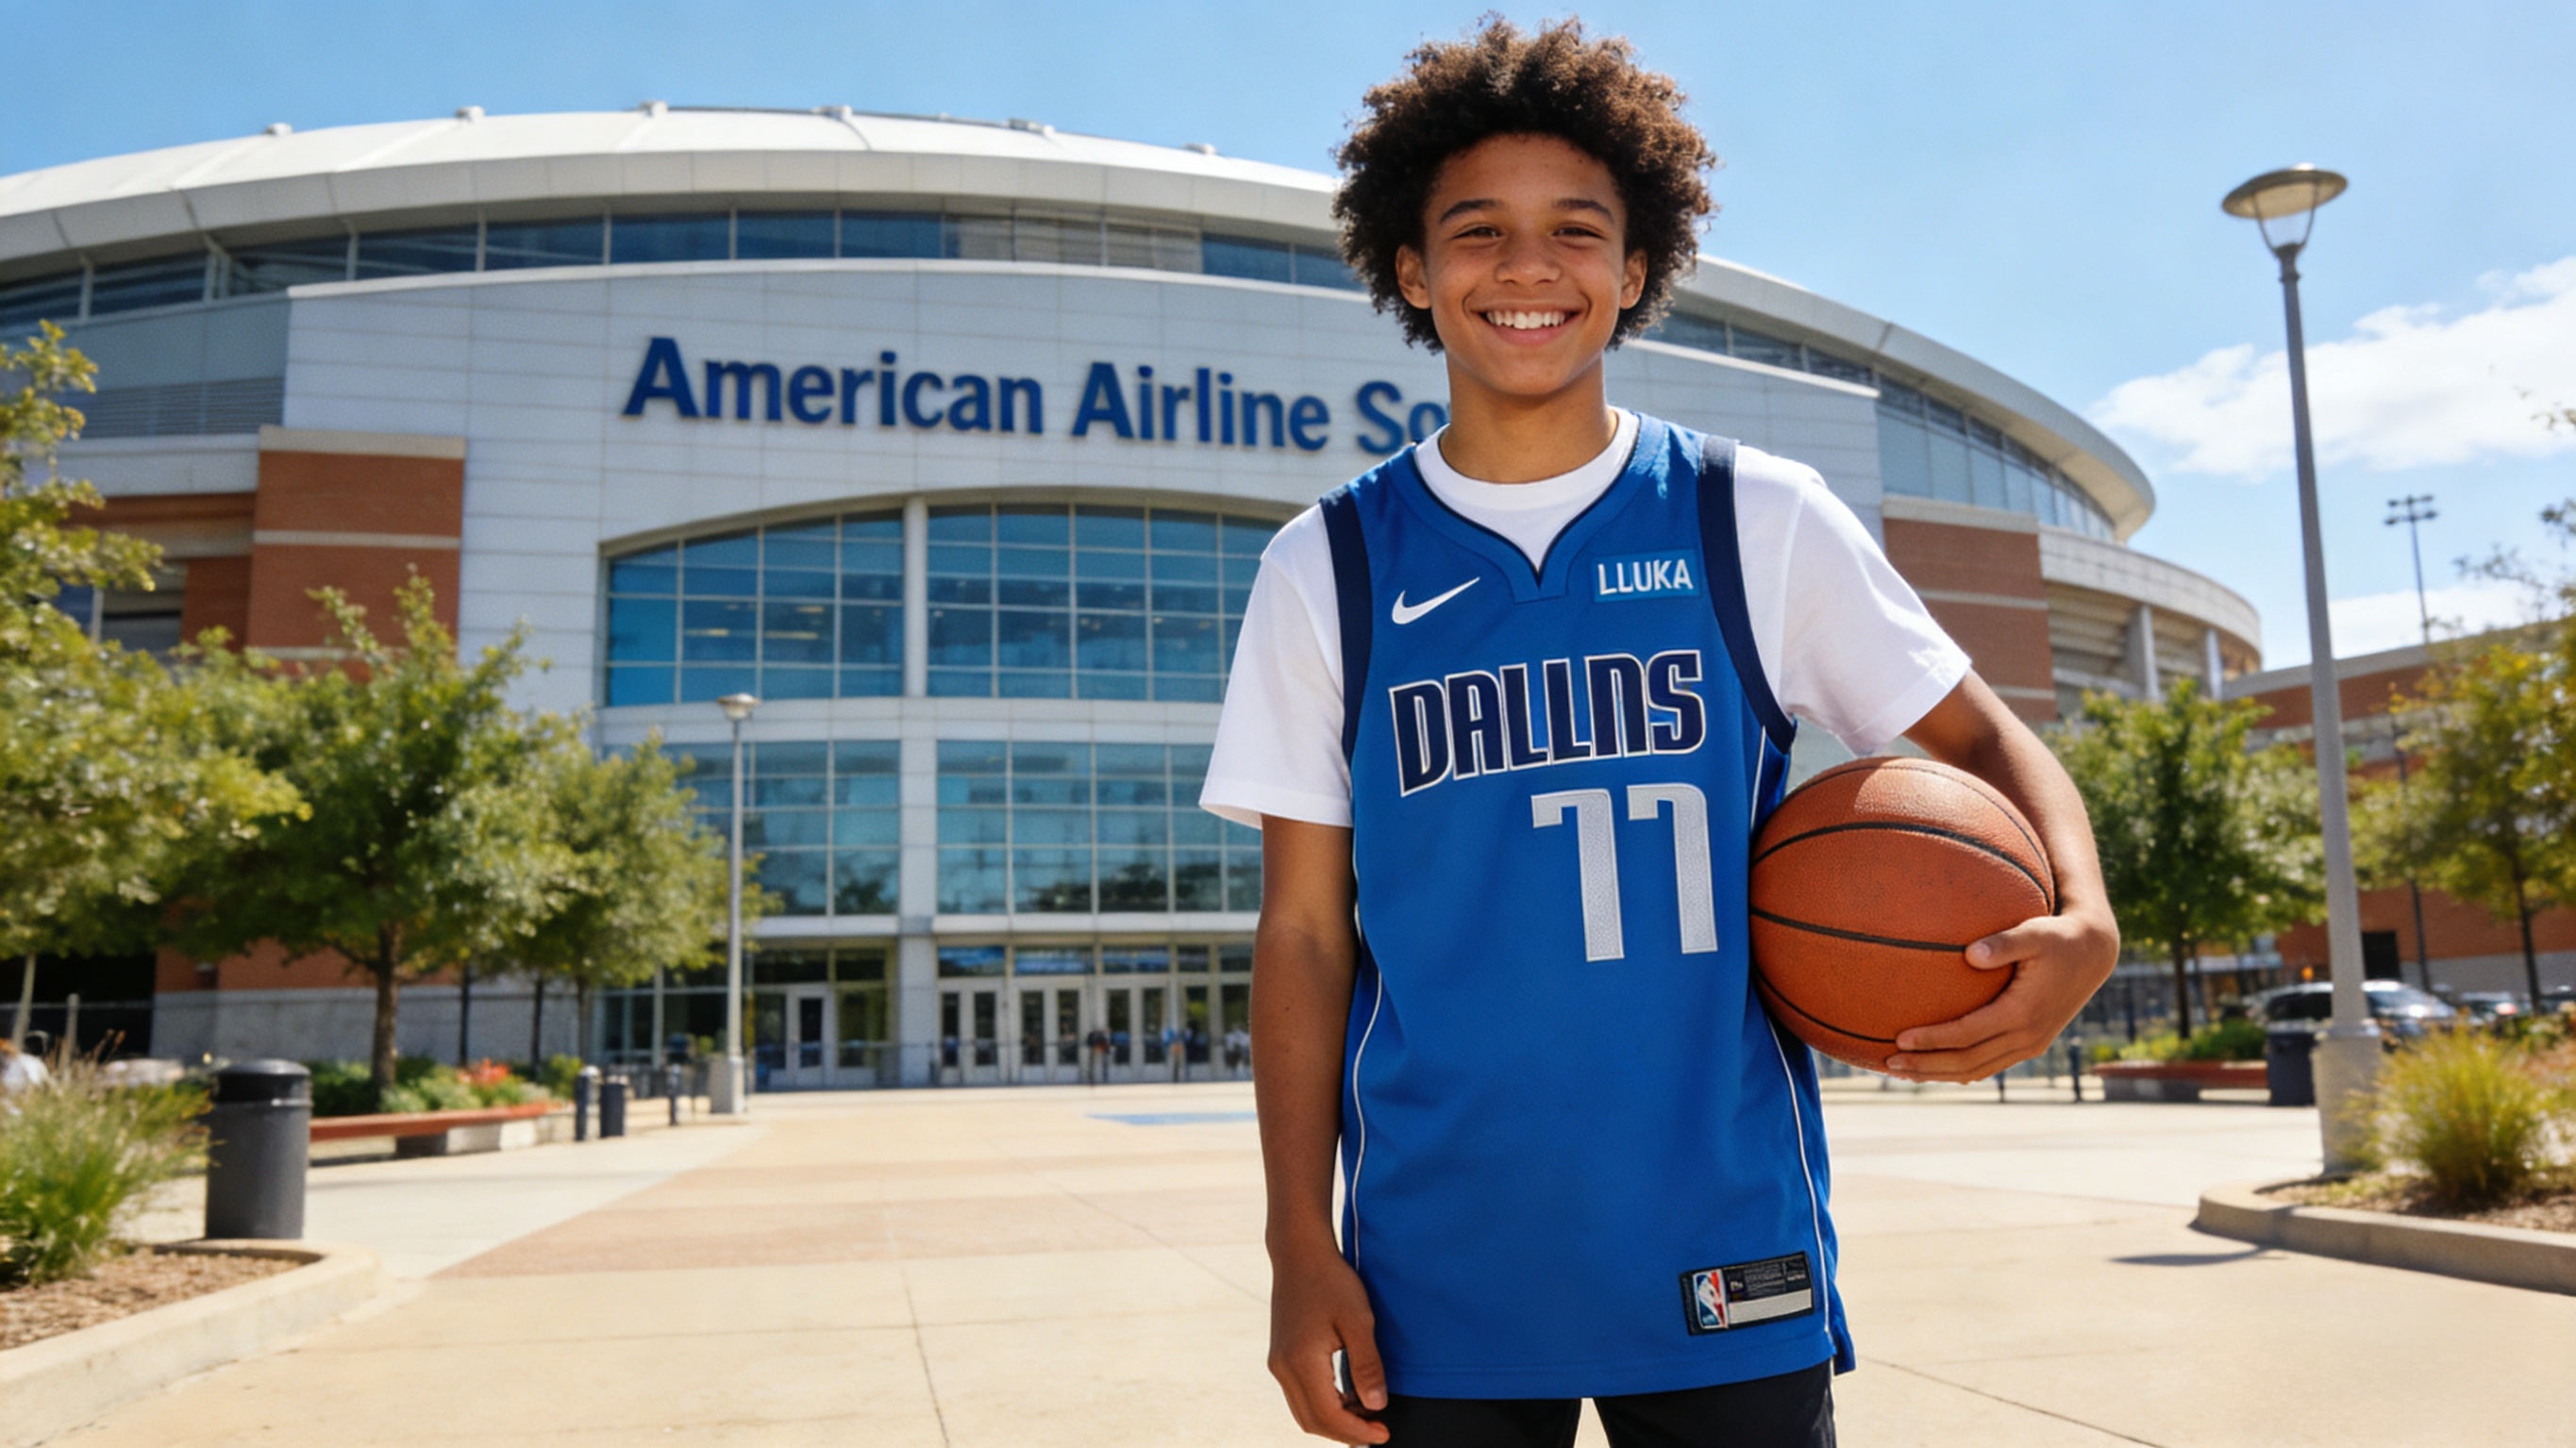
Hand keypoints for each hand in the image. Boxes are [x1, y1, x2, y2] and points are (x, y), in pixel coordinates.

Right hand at [1267, 1242, 1389, 1443]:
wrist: (1299, 1252)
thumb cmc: (1332, 1281)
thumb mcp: (1359, 1320)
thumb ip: (1367, 1366)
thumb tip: (1377, 1406)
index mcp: (1300, 1360)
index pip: (1329, 1416)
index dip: (1358, 1431)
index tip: (1384, 1433)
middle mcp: (1282, 1368)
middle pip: (1312, 1422)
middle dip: (1346, 1433)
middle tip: (1378, 1428)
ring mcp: (1278, 1363)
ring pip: (1304, 1412)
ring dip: (1335, 1421)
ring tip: (1367, 1411)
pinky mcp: (1280, 1357)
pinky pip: (1300, 1396)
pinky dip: (1324, 1405)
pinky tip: (1349, 1395)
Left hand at [1885, 903, 2118, 1081]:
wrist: (2093, 955)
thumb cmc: (2058, 938)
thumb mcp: (2035, 932)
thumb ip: (2004, 943)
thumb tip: (1970, 954)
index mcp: (2023, 1013)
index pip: (1967, 1034)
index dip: (1932, 1040)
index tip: (1899, 1039)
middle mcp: (2027, 1037)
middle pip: (1966, 1062)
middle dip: (1925, 1066)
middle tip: (1887, 1063)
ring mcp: (2030, 1045)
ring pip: (1976, 1070)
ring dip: (1937, 1073)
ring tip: (1900, 1072)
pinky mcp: (2030, 1044)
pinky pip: (1988, 1065)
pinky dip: (1958, 1070)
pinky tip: (1932, 1066)